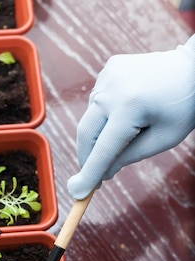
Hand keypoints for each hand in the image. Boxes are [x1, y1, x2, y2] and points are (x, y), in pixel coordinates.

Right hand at [68, 35, 194, 198]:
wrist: (192, 68)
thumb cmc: (183, 107)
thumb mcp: (162, 140)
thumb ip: (130, 157)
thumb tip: (103, 173)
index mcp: (130, 107)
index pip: (103, 149)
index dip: (89, 174)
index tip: (77, 193)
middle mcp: (113, 89)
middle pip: (86, 133)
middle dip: (87, 158)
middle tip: (93, 177)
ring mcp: (108, 76)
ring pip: (90, 118)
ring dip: (97, 135)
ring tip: (122, 136)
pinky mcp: (108, 70)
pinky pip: (97, 102)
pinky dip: (103, 115)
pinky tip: (123, 113)